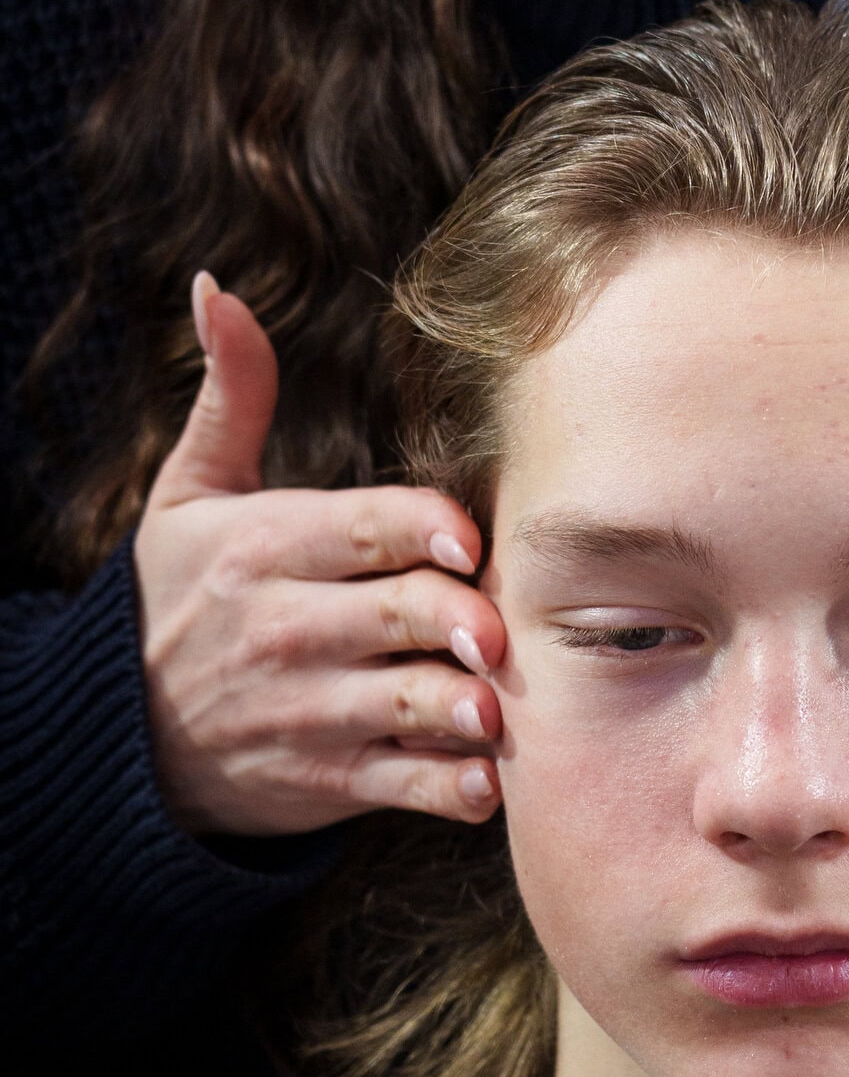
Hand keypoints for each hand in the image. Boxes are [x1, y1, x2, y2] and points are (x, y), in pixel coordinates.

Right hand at [133, 273, 504, 837]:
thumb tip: (216, 287)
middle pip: (393, 616)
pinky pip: (400, 787)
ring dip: (459, 709)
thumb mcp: (188, 495)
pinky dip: (446, 788)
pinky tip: (487, 780)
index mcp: (266, 548)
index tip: (466, 537)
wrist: (119, 735)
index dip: (419, 529)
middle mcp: (287, 628)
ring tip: (500, 708)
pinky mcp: (327, 779)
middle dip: (453, 622)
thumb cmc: (178, 596)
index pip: (358, 528)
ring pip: (402, 706)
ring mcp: (309, 710)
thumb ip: (233, 395)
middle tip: (499, 631)